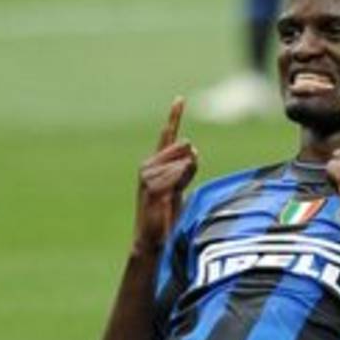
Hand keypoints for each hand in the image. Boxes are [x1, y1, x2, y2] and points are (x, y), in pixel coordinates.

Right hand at [134, 96, 197, 247]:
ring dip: (182, 175)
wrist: (154, 240)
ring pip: (174, 163)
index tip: (180, 99)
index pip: (167, 136)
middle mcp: (149, 168)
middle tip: (183, 180)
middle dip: (186, 162)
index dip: (174, 117)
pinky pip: (167, 177)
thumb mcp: (181, 187)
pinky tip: (174, 188)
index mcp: (158, 165)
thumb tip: (193, 151)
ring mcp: (146, 178)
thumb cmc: (167, 216)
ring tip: (176, 190)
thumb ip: (187, 169)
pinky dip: (175, 180)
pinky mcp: (148, 191)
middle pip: (176, 148)